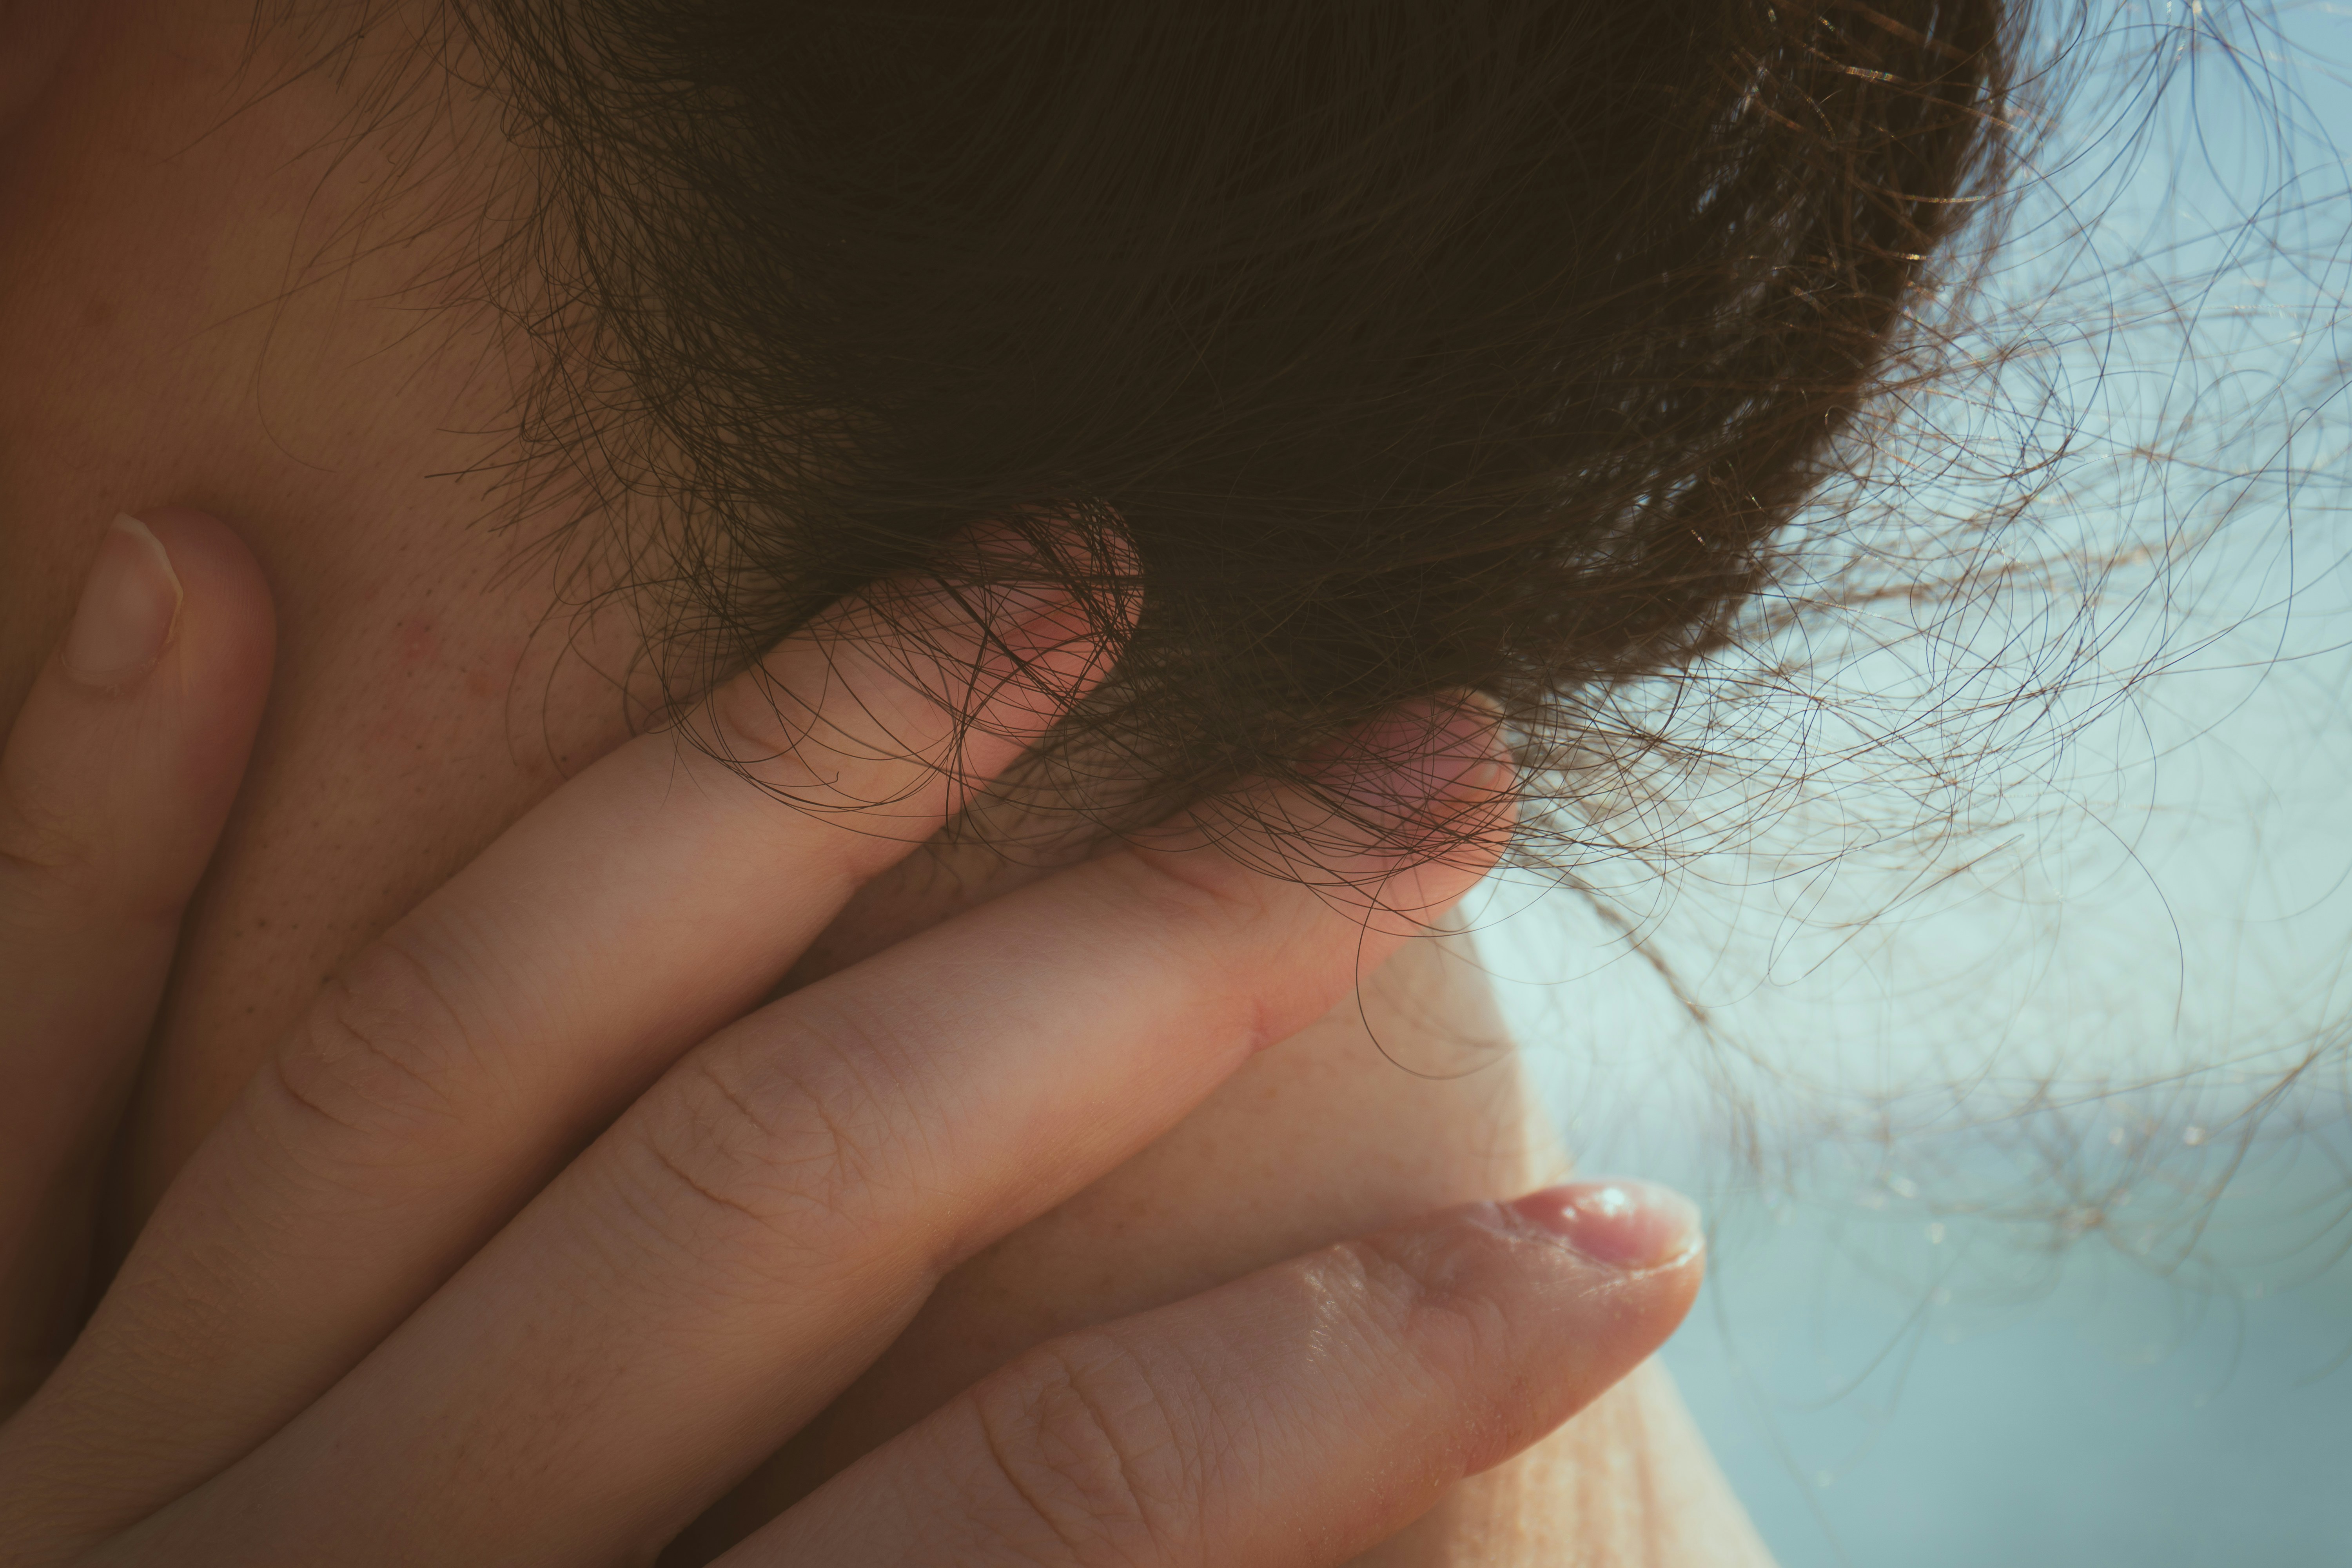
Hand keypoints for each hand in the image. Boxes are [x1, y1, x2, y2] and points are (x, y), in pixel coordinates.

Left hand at [0, 508, 1703, 1565]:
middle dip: (1149, 963)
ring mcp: (89, 1469)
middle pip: (785, 1186)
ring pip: (446, 1043)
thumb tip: (1298, 1548)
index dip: (1355, 1382)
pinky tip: (195, 569)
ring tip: (1025, 580)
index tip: (1620, 1242)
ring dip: (762, 782)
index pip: (1035, 1523)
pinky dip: (87, 818)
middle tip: (1421, 762)